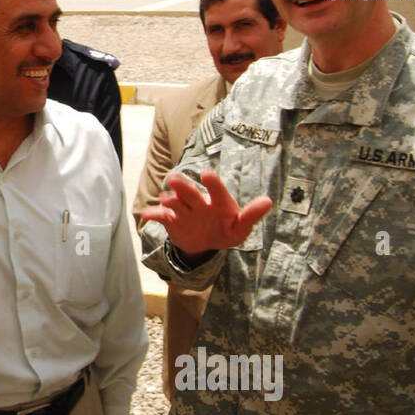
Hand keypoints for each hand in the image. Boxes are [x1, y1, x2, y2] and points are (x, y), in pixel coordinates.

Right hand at [141, 168, 271, 257]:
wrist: (205, 242)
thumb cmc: (227, 230)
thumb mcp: (241, 227)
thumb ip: (251, 215)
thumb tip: (268, 201)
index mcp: (218, 203)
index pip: (217, 192)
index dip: (212, 183)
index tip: (206, 173)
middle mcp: (199, 203)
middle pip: (191, 193)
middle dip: (183, 186)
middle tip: (174, 178)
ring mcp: (184, 211)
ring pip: (175, 203)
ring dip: (170, 200)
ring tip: (166, 199)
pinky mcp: (171, 221)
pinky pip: (161, 217)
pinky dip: (153, 215)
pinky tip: (147, 215)